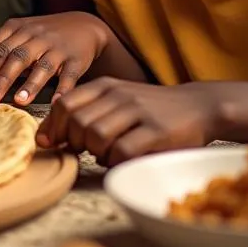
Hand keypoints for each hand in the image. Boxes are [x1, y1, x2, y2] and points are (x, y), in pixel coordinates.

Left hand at [0, 12, 112, 105]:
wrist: (83, 27)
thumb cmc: (40, 39)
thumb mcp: (13, 42)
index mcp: (14, 29)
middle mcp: (34, 34)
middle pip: (13, 56)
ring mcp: (56, 46)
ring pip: (41, 64)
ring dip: (29, 83)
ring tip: (18, 102)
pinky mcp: (76, 58)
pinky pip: (68, 75)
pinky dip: (62, 89)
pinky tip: (55, 103)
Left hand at [37, 78, 219, 165]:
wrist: (198, 105)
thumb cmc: (150, 108)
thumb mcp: (117, 99)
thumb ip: (86, 111)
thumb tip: (49, 135)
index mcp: (105, 85)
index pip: (64, 104)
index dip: (52, 126)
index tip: (50, 142)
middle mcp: (119, 94)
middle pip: (77, 121)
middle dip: (73, 141)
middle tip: (83, 149)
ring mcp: (138, 111)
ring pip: (96, 135)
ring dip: (94, 152)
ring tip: (103, 153)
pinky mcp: (157, 131)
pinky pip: (123, 150)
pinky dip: (115, 160)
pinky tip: (120, 159)